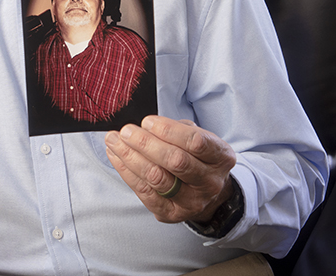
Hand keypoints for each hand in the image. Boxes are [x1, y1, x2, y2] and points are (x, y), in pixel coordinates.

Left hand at [104, 116, 235, 224]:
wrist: (205, 192)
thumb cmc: (196, 157)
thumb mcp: (196, 137)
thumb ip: (176, 129)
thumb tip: (145, 126)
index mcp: (220, 157)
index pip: (196, 142)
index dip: (168, 131)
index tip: (147, 122)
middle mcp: (210, 182)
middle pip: (175, 161)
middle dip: (145, 143)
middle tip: (126, 131)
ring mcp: (192, 201)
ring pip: (157, 178)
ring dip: (130, 157)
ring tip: (114, 141)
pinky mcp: (171, 213)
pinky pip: (144, 192)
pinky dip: (126, 171)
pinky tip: (116, 156)